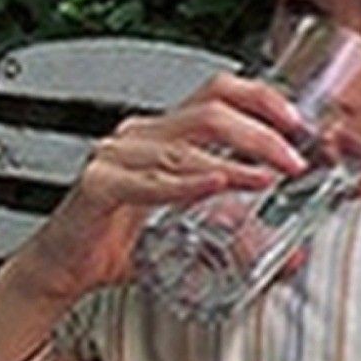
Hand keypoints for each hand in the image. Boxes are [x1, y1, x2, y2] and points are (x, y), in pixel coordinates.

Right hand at [18, 72, 308, 301]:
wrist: (64, 268)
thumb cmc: (121, 240)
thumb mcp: (193, 230)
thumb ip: (240, 234)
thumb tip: (292, 252)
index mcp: (165, 132)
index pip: (218, 92)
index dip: (261, 98)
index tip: (296, 123)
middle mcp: (141, 135)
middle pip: (210, 112)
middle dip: (260, 134)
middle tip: (292, 161)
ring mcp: (117, 156)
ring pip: (185, 146)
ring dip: (234, 162)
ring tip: (266, 178)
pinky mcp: (99, 186)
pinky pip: (148, 181)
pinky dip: (187, 184)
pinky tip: (215, 185)